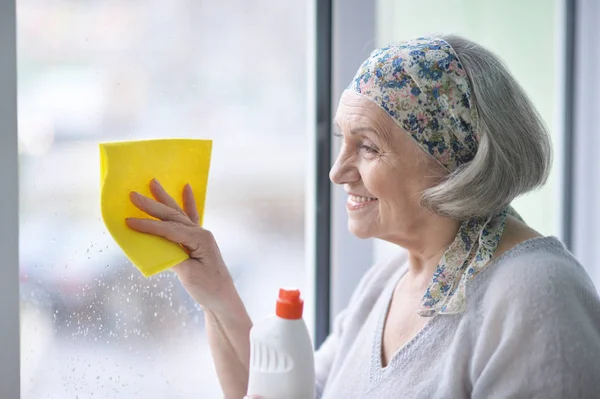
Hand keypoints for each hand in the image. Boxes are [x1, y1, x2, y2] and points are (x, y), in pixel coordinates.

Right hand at [126, 179, 235, 312]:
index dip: (148, 225)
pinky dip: (188, 202)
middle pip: (173, 216)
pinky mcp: (197, 240)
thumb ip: (173, 257)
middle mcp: (201, 233)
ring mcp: (200, 235)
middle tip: (133, 194)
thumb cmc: (207, 288)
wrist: (222, 298)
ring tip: (153, 182)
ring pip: (179, 213)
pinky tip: (186, 188)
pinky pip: (190, 217)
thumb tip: (156, 245)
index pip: (169, 229)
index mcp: (200, 239)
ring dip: (165, 199)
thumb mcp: (188, 274)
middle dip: (152, 205)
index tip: (128, 221)